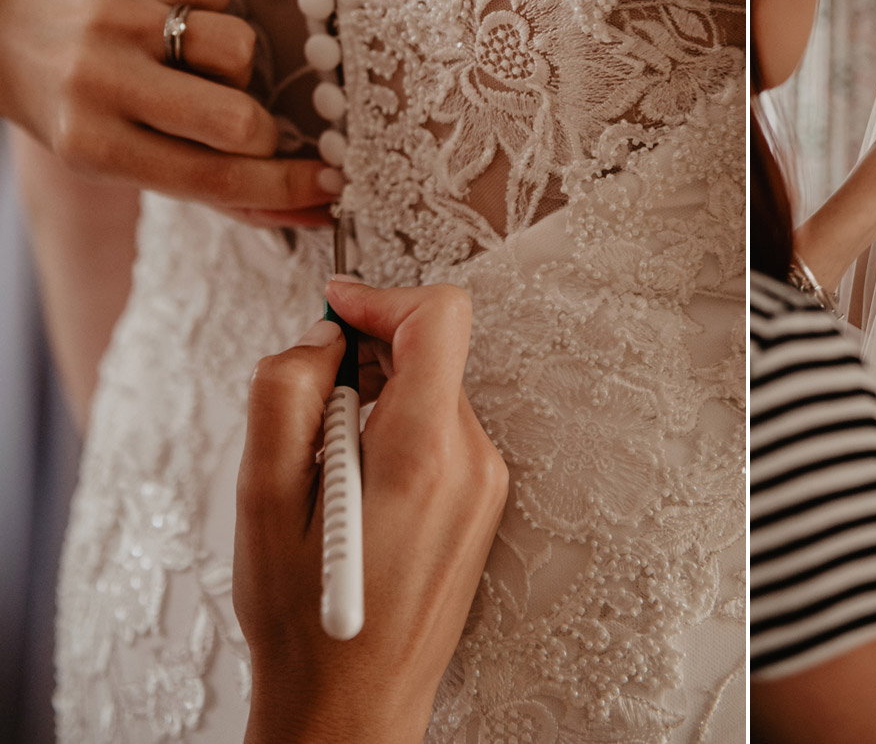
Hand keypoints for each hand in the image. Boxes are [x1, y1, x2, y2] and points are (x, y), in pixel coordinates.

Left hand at [0, 0, 332, 224]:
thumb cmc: (81, 111)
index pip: (217, 179)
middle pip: (239, 118)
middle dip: (262, 128)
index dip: (287, 188)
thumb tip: (312, 212)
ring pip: (239, 47)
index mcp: (97, 147)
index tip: (333, 188)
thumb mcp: (125, 162)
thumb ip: (217, 188)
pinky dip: (216, 12)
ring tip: (200, 65)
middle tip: (245, 123)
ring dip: (238, 64)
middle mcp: (100, 82)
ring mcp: (112, 18)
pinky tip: (180, 20)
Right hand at [234, 281, 508, 743]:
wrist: (354, 708)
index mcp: (425, 452)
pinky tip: (358, 502)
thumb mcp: (261, 499)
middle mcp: (475, 460)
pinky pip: (440, 435)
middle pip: (429, 356)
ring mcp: (488, 484)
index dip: (382, 297)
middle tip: (310, 428)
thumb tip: (324, 337)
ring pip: (430, 396)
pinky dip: (394, 440)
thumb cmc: (305, 619)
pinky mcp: (484, 503)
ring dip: (375, 409)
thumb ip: (286, 395)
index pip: (441, 317)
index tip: (334, 309)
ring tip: (329, 483)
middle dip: (364, 366)